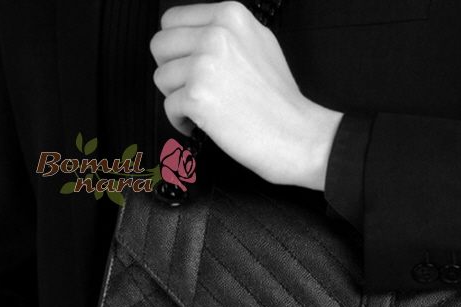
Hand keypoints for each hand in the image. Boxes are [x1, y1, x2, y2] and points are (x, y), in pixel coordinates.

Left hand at [150, 1, 342, 189]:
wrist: (299, 135)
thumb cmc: (283, 103)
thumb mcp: (261, 46)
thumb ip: (227, 35)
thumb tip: (195, 39)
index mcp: (231, 16)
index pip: (173, 20)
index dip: (176, 48)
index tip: (184, 65)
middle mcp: (216, 35)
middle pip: (160, 46)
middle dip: (171, 72)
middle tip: (189, 90)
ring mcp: (205, 64)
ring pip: (162, 78)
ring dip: (178, 99)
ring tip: (202, 111)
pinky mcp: (197, 96)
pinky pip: (169, 107)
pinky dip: (182, 122)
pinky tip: (201, 126)